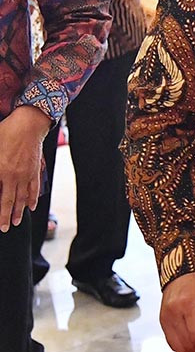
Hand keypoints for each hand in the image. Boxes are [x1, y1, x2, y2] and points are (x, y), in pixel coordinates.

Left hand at [0, 106, 49, 231]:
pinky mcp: (34, 169)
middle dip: (8, 216)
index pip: (0, 197)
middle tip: (6, 227)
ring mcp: (27, 173)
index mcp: (2, 171)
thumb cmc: (6, 133)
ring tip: (17, 220)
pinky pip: (34, 188)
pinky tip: (31, 205)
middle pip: (11, 201)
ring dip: (20, 210)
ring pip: (23, 197)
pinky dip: (32, 198)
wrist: (28, 124)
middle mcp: (15, 176)